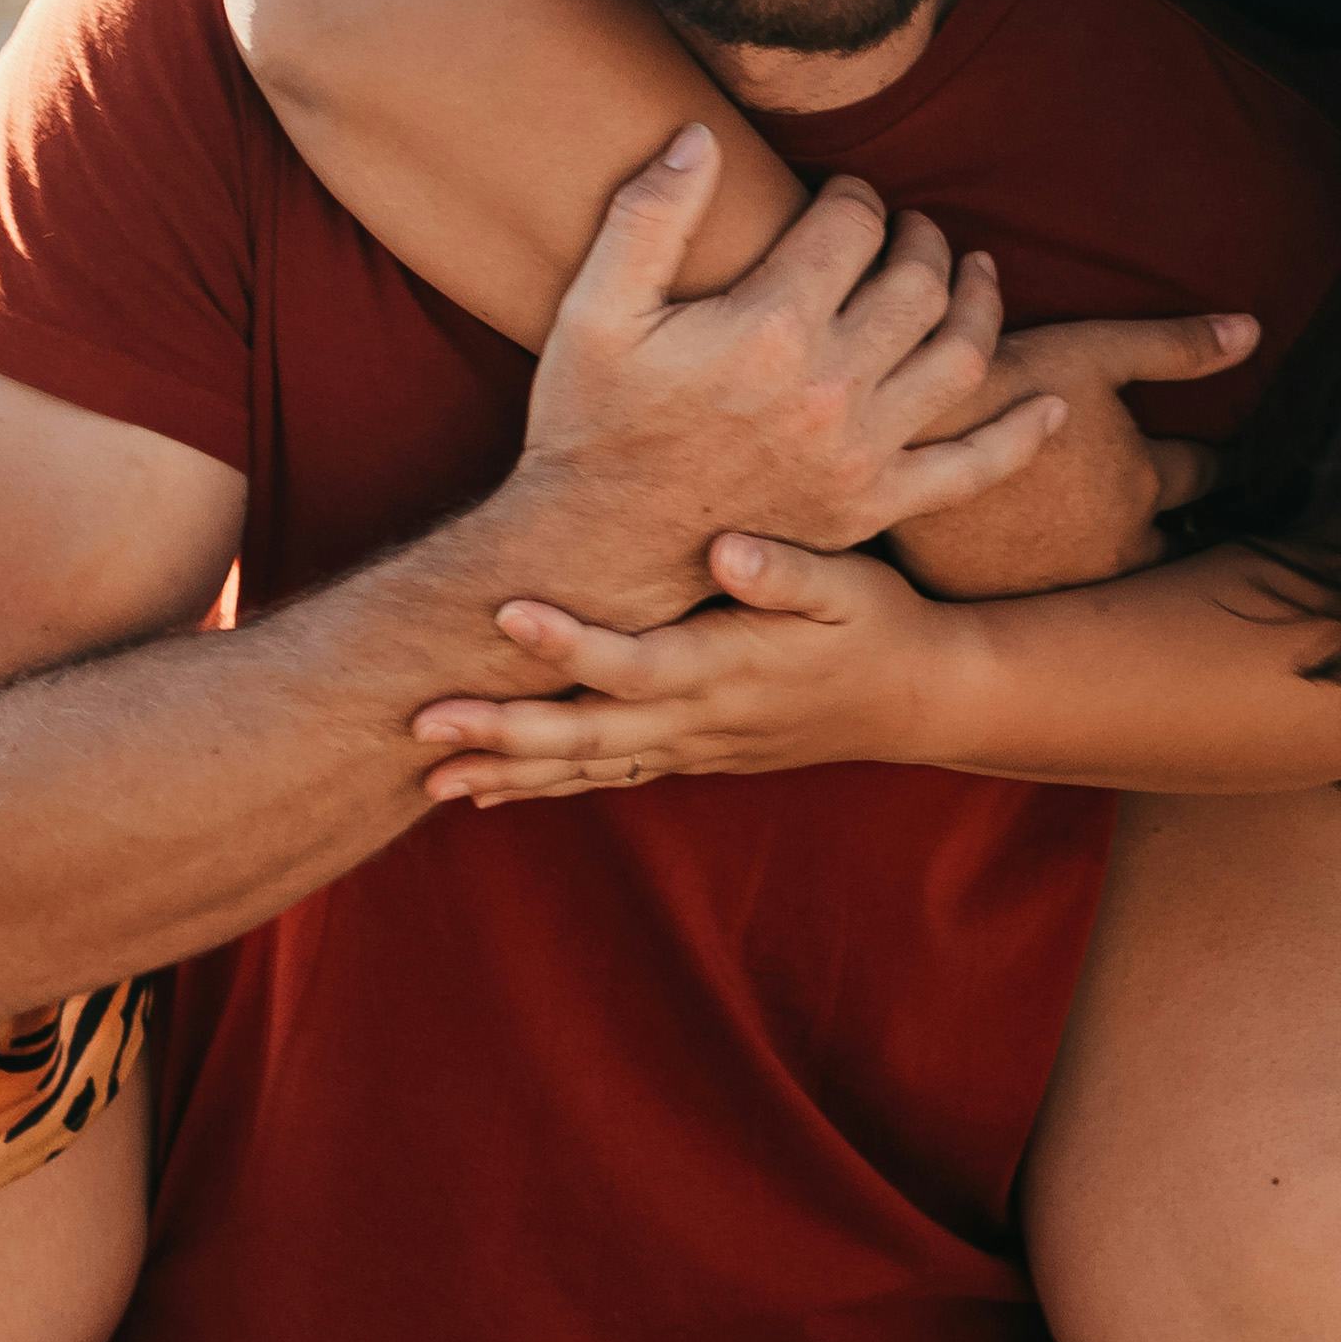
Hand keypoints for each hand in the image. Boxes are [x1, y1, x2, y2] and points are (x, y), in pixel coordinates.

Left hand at [417, 530, 961, 801]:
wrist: (918, 701)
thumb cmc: (880, 625)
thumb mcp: (850, 584)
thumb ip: (789, 571)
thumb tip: (728, 550)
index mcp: (728, 670)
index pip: (633, 663)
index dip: (567, 643)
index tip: (504, 612)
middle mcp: (700, 720)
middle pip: (587, 735)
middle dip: (501, 733)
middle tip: (421, 725)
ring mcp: (693, 746)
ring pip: (589, 767)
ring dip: (509, 773)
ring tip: (428, 780)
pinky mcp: (694, 754)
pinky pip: (608, 776)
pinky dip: (549, 785)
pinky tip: (491, 791)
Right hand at [503, 137, 1037, 605]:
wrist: (594, 553)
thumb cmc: (588, 423)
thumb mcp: (596, 310)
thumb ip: (649, 215)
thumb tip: (700, 134)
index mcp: (770, 327)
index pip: (851, 225)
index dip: (855, 195)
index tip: (843, 194)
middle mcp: (830, 388)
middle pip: (919, 282)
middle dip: (920, 238)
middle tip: (908, 228)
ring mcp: (860, 453)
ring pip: (962, 357)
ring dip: (980, 303)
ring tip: (974, 273)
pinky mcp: (871, 508)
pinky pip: (970, 469)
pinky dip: (1021, 436)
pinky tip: (1052, 402)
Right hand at [883, 310, 1255, 604]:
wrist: (904, 439)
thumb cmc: (1007, 381)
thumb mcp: (1097, 351)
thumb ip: (1176, 345)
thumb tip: (1256, 329)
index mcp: (1144, 483)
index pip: (1205, 472)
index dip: (1220, 462)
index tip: (1232, 464)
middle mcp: (1114, 545)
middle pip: (1170, 547)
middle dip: (1182, 534)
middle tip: (1190, 526)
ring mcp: (1058, 582)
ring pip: (1113, 583)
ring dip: (1123, 566)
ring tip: (1121, 553)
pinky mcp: (1001, 602)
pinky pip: (1041, 602)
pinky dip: (1051, 586)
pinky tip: (1043, 574)